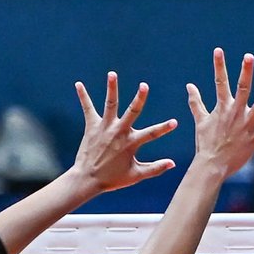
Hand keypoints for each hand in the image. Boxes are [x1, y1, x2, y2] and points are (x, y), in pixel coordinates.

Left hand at [70, 72, 177, 195]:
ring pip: (110, 104)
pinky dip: (83, 96)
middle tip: (144, 86)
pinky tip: (79, 84)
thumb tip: (173, 163)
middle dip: (139, 98)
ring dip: (112, 88)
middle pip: (132, 111)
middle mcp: (119, 132)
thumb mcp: (136, 176)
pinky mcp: (92, 127)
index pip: (152, 133)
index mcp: (131, 143)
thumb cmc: (113, 179)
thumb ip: (155, 168)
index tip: (175, 122)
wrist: (88, 179)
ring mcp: (105, 128)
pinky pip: (87, 108)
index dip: (164, 128)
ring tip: (112, 74)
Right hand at [187, 49, 253, 179]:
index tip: (218, 50)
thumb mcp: (200, 121)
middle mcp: (235, 113)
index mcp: (222, 107)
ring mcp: (247, 124)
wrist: (212, 165)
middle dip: (245, 71)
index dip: (219, 65)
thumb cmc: (206, 143)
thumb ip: (196, 102)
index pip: (220, 82)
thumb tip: (189, 86)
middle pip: (242, 88)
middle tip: (249, 56)